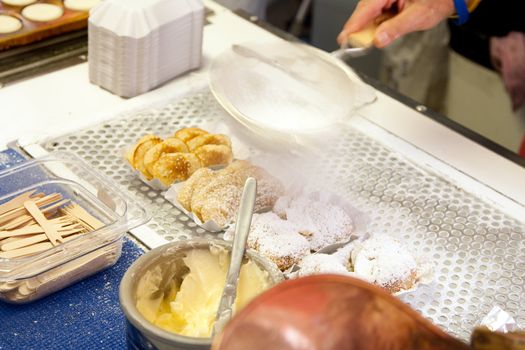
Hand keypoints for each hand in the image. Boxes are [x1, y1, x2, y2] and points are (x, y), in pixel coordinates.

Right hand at [337, 0, 454, 47]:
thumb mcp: (419, 16)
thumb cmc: (437, 1)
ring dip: (369, 27)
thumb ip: (397, 28)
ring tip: (373, 38)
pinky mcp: (386, 1)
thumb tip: (379, 39)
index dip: (354, 24)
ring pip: (369, 12)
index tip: (345, 38)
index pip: (367, 7)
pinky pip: (376, 13)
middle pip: (365, 10)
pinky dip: (376, 24)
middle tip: (354, 44)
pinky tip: (381, 31)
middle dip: (360, 28)